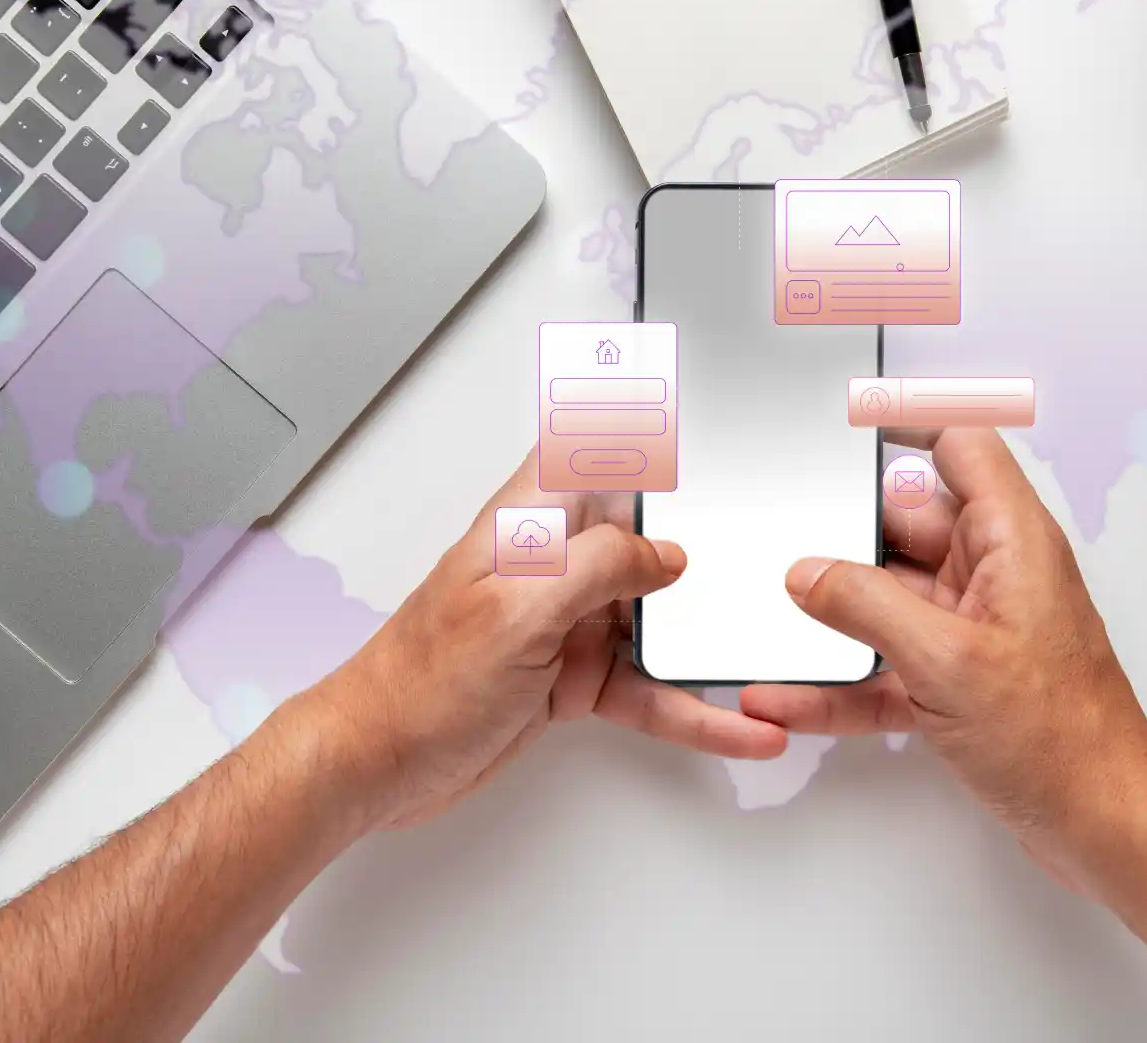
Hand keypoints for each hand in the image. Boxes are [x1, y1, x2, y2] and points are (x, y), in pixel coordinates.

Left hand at [302, 449, 787, 833]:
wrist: (378, 765)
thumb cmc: (418, 682)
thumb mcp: (518, 611)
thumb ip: (599, 568)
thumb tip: (668, 554)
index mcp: (532, 522)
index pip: (588, 441)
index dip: (633, 408)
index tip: (686, 380)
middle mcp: (555, 564)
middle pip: (645, 531)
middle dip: (705, 531)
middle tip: (769, 521)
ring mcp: (568, 622)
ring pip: (659, 617)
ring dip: (709, 638)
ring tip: (768, 652)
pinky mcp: (576, 676)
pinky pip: (650, 687)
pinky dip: (693, 708)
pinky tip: (735, 724)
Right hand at [741, 428, 1146, 889]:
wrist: (1101, 824)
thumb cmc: (1064, 741)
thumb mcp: (947, 661)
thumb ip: (868, 606)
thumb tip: (810, 572)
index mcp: (1011, 541)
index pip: (961, 446)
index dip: (907, 422)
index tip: (846, 418)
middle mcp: (994, 575)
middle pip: (904, 524)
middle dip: (842, 535)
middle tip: (783, 538)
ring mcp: (973, 629)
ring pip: (887, 598)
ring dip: (834, 617)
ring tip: (774, 621)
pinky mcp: (958, 681)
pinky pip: (886, 663)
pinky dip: (843, 680)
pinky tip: (794, 695)